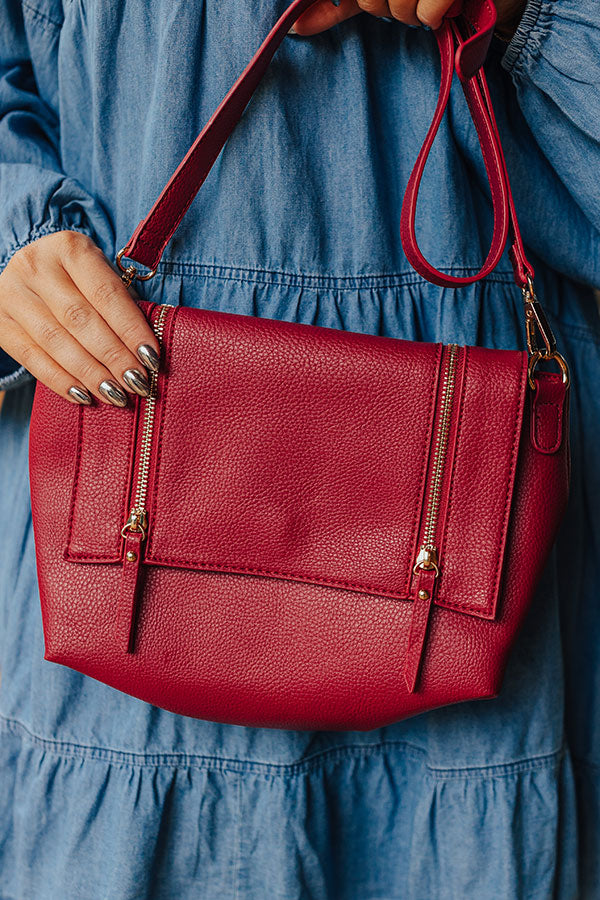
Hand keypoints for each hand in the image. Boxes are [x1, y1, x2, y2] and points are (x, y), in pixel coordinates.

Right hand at [0, 231, 160, 406]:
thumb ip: (121, 304)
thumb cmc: (80, 279)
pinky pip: (31, 357)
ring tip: (115, 395)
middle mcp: (35, 265)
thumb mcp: (100, 275)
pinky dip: (60, 380)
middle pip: (80, 320)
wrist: (31, 272)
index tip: (151, 358)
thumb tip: (146, 352)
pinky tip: (83, 396)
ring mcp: (12, 292)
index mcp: (70, 248)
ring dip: (89, 374)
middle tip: (137, 383)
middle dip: (113, 357)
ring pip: (55, 341)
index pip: (106, 294)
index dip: (130, 329)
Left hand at [291, 0, 525, 34]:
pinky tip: (451, 4)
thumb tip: (295, 26)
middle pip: (372, 0)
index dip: (352, 6)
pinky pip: (429, 11)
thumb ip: (341, 5)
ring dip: (416, 14)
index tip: (339, 14)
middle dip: (389, 8)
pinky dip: (438, 14)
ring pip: (398, 7)